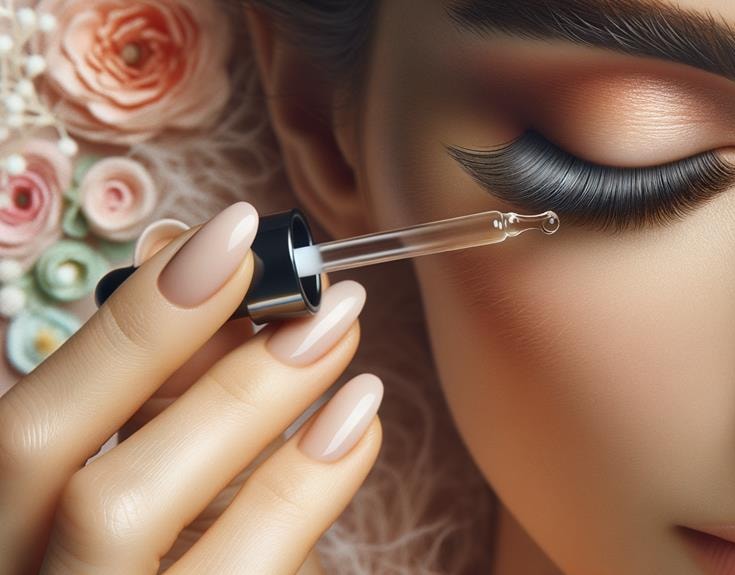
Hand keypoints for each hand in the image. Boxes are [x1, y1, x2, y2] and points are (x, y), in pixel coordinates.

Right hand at [0, 202, 382, 574]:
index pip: (28, 431)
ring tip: (349, 352)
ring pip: (153, 539)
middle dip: (212, 381)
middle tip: (321, 305)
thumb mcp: (122, 472)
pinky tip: (356, 428)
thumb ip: (147, 390)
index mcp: (4, 530)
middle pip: (96, 493)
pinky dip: (305, 497)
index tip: (227, 236)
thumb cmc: (130, 545)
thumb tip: (193, 260)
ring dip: (263, 429)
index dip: (131, 330)